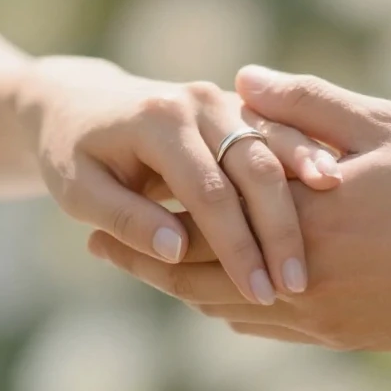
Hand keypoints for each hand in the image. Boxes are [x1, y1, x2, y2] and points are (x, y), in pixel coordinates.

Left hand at [14, 57, 342, 304]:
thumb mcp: (76, 187)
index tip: (255, 291)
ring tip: (317, 261)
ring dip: (301, 206)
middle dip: (279, 232)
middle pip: (256, 171)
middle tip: (297, 285)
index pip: (209, 191)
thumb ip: (125, 218)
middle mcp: (200, 103)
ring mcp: (226, 103)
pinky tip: (321, 226)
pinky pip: (282, 146)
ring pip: (278, 155)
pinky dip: (305, 179)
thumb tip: (174, 253)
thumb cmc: (70, 151)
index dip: (234, 245)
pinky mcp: (241, 114)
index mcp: (160, 118)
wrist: (79, 99)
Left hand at [88, 65, 390, 350]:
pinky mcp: (338, 335)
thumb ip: (306, 103)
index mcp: (301, 210)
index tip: (116, 190)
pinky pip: (261, 329)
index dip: (154, 200)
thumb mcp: (385, 126)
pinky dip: (224, 310)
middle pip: (195, 269)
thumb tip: (242, 78)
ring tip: (144, 270)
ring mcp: (315, 312)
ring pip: (222, 305)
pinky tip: (210, 298)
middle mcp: (296, 269)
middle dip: (142, 258)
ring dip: (176, 287)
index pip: (205, 208)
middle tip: (98, 246)